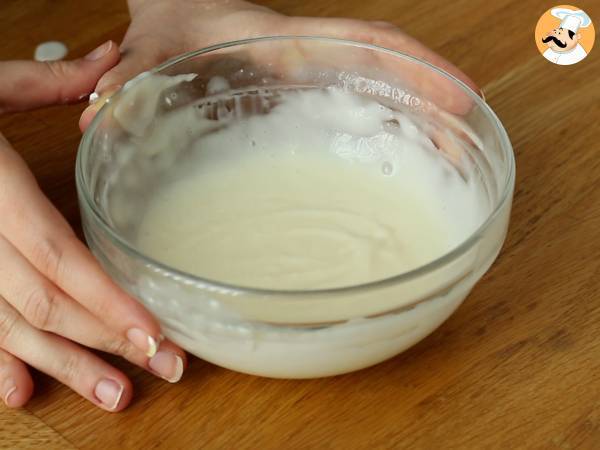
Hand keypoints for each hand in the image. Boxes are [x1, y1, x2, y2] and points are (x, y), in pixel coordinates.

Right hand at [0, 42, 185, 411]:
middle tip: (163, 367)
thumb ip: (46, 82)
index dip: (104, 298)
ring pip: (9, 327)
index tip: (151, 331)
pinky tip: (20, 391)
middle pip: (44, 302)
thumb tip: (110, 57)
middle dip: (105, 340)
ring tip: (115, 395)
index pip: (55, 255)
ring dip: (63, 365)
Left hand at [79, 0, 480, 129]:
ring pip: (378, 92)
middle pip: (389, 74)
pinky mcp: (304, 96)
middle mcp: (308, 61)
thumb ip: (127, 78)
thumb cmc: (171, 21)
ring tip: (454, 158)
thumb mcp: (151, 48)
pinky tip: (402, 156)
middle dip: (433, 102)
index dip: (416, 69)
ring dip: (416, 121)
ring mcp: (311, 79)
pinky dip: (384, 125)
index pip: (366, 46)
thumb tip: (98, 118)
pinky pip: (353, 106)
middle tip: (471, 141)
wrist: (175, 11)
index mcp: (286, 43)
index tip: (460, 96)